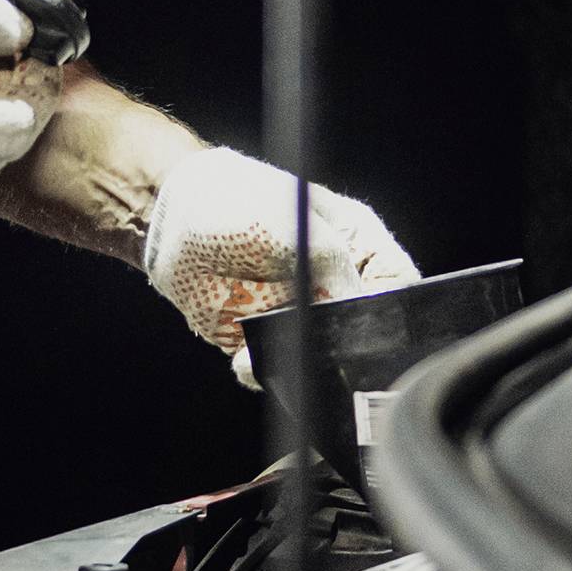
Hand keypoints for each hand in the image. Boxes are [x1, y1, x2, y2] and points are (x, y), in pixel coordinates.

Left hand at [142, 146, 416, 380]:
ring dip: (299, 368)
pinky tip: (244, 359)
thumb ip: (331, 263)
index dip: (392, 314)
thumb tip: (357, 310)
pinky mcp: (264, 337)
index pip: (399, 288)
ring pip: (320, 361)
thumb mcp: (294, 223)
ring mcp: (301, 315)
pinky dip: (263, 372)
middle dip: (344, 352)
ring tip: (266, 353)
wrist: (172, 214)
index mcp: (358, 246)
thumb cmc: (237, 198)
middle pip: (364, 334)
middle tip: (318, 354)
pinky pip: (277, 370)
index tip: (365, 328)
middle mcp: (336, 285)